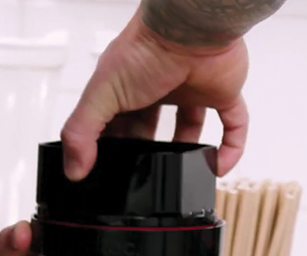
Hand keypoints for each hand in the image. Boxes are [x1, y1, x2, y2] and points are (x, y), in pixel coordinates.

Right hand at [61, 7, 249, 181]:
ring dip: (189, 150)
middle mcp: (160, 87)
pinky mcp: (223, 92)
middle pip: (152, 127)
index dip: (114, 145)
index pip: (116, 122)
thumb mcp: (102, 94)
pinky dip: (231, 148)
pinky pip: (232, 125)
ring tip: (185, 172)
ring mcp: (192, 89)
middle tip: (147, 175)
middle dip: (149, 150)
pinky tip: (219, 167)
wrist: (188, 29)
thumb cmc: (146, 49)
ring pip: (190, 125)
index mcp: (128, 85)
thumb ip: (82, 131)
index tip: (111, 171)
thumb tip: (74, 169)